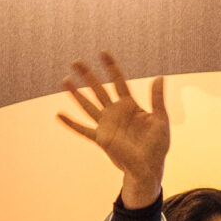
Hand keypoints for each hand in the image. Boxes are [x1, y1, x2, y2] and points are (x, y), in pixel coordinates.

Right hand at [58, 52, 169, 207]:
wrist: (149, 167)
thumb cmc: (157, 145)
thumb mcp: (161, 120)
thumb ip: (157, 99)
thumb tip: (159, 77)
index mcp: (130, 106)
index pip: (118, 82)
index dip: (111, 68)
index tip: (104, 53)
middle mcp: (115, 112)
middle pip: (98, 90)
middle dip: (88, 76)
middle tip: (76, 61)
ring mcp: (106, 124)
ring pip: (88, 105)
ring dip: (76, 94)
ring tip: (65, 80)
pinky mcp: (101, 138)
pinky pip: (83, 130)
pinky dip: (71, 123)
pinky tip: (59, 115)